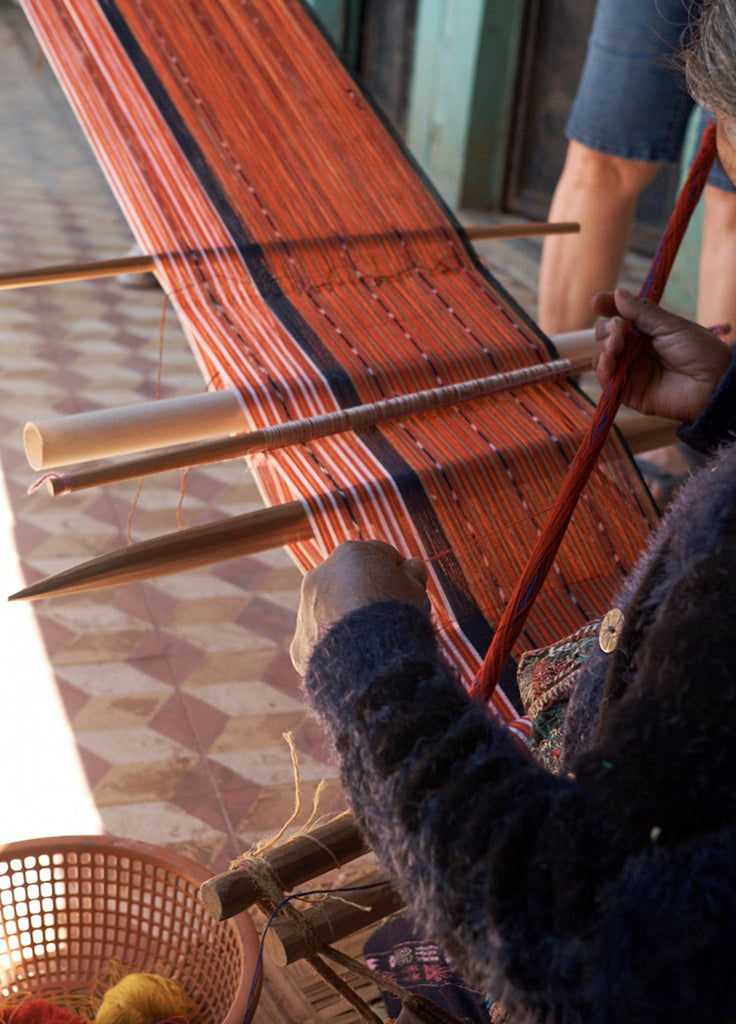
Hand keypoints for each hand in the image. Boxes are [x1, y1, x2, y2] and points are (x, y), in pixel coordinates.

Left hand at [290, 540, 428, 674]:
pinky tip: (355, 656)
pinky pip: (321, 640)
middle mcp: (320, 575)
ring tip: (372, 639)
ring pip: (331, 610)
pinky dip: (336, 645)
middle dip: (366, 593)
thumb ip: (412, 572)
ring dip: (348, 619)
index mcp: (350, 553)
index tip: (407, 588)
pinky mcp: (300, 641)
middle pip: (349, 581)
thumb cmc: (396, 612)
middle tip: (389, 614)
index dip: (397, 572)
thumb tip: (412, 567)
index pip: (379, 556)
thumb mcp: (415, 586)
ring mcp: (307, 608)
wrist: (370, 653)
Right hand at [591, 288, 730, 422]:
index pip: (617, 318)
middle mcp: (634, 351)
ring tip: (615, 344)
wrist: (712, 383)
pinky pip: (605, 380)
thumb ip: (641, 312)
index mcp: (645, 332)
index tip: (597, 302)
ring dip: (603, 347)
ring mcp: (629, 371)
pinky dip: (601, 368)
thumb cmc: (699, 352)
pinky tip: (608, 358)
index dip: (606, 309)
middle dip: (606, 329)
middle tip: (619, 328)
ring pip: (601, 357)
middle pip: (604, 337)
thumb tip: (617, 293)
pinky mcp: (627, 392)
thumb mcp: (670, 326)